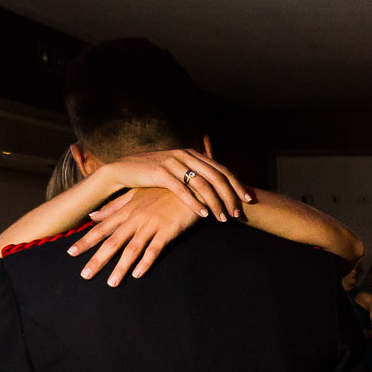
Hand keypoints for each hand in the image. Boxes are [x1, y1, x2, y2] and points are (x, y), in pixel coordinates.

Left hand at [71, 188, 204, 284]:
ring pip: (132, 248)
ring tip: (111, 283)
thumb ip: (114, 207)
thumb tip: (92, 215)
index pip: (102, 228)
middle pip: (113, 242)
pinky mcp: (168, 230)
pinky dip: (146, 261)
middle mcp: (136, 218)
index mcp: (127, 210)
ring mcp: (152, 224)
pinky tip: (138, 274)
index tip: (70, 253)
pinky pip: (155, 248)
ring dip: (121, 267)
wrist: (190, 184)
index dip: (86, 241)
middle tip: (85, 275)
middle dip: (98, 259)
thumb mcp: (136, 194)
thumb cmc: (163, 190)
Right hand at [100, 147, 251, 221]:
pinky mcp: (160, 173)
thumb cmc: (152, 174)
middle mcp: (185, 155)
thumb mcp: (177, 169)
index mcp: (192, 153)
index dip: (237, 185)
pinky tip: (204, 215)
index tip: (248, 200)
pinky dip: (195, 203)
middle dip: (230, 196)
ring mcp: (173, 162)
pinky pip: (183, 190)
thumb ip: (195, 173)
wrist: (123, 170)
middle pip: (216, 177)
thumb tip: (216, 184)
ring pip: (202, 184)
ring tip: (223, 218)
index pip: (222, 169)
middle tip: (238, 213)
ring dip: (215, 203)